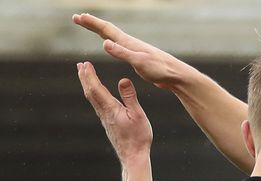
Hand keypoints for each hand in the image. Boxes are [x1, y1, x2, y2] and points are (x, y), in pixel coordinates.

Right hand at [73, 13, 187, 89]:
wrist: (176, 76)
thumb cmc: (160, 69)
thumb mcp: (139, 62)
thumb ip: (122, 53)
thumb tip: (104, 43)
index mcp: (129, 43)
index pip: (106, 30)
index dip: (91, 23)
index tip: (77, 17)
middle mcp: (130, 43)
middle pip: (108, 30)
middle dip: (92, 24)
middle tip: (78, 18)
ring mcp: (134, 50)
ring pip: (113, 37)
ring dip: (100, 31)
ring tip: (92, 27)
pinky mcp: (138, 57)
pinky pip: (119, 46)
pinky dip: (111, 43)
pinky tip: (110, 45)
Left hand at [77, 61, 151, 162]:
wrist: (133, 156)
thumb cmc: (138, 137)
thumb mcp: (138, 115)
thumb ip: (130, 97)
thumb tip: (123, 80)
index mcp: (110, 109)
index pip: (96, 88)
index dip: (90, 75)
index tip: (86, 64)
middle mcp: (104, 113)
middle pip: (90, 92)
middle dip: (84, 78)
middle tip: (80, 65)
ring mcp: (104, 118)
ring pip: (92, 98)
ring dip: (88, 85)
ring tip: (85, 75)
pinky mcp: (107, 122)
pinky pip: (97, 104)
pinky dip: (93, 94)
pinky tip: (96, 93)